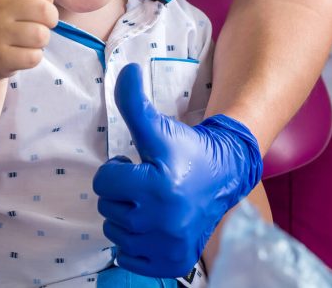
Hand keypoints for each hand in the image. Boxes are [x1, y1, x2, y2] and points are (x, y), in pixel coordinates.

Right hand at [0, 0, 58, 79]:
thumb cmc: (3, 20)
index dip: (47, 1)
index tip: (35, 8)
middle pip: (46, 11)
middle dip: (49, 22)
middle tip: (38, 26)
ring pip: (41, 36)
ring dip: (40, 42)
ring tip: (26, 41)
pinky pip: (34, 57)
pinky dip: (32, 58)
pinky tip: (19, 54)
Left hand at [93, 63, 262, 277]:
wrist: (226, 175)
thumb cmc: (188, 150)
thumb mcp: (158, 127)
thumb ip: (134, 102)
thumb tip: (125, 70)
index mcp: (156, 187)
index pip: (104, 182)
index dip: (118, 170)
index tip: (136, 164)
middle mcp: (161, 221)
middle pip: (108, 209)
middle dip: (122, 193)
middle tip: (144, 183)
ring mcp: (167, 245)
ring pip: (116, 233)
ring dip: (126, 217)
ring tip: (149, 202)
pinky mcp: (172, 262)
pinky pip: (129, 257)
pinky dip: (136, 243)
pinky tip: (153, 225)